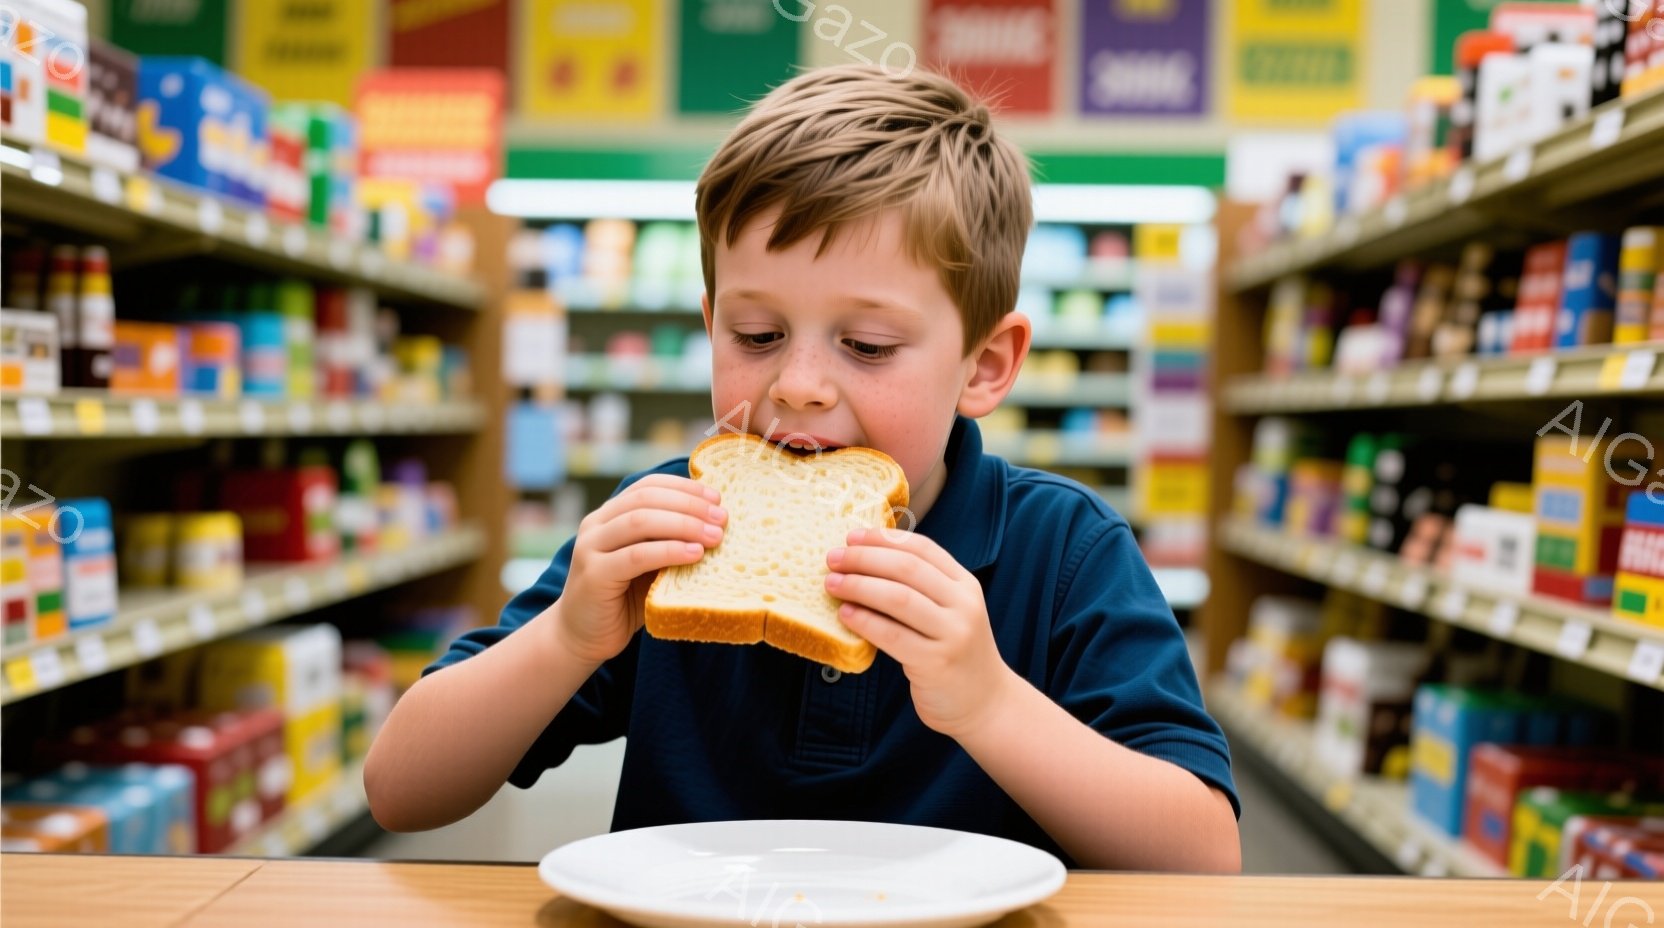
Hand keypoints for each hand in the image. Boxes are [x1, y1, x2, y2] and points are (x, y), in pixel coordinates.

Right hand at [556, 474, 725, 664]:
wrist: (582, 638)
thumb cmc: (624, 601)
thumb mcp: (650, 566)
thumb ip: (669, 544)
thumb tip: (716, 527)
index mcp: (609, 515)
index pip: (648, 486)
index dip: (684, 487)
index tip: (717, 497)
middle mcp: (595, 524)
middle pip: (646, 499)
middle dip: (690, 505)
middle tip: (722, 518)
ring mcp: (590, 548)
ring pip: (640, 522)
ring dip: (684, 525)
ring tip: (715, 536)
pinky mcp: (594, 575)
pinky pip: (636, 556)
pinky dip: (669, 551)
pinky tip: (694, 554)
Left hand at [825, 527, 1017, 738]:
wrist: (984, 703)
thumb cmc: (953, 652)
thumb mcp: (949, 612)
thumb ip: (921, 587)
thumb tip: (864, 559)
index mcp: (965, 584)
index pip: (922, 548)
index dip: (883, 538)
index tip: (851, 535)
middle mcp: (963, 604)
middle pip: (907, 568)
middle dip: (864, 558)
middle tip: (833, 558)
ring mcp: (953, 634)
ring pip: (898, 598)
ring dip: (859, 586)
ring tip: (832, 583)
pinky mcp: (936, 663)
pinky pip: (892, 635)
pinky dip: (864, 621)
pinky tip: (845, 614)